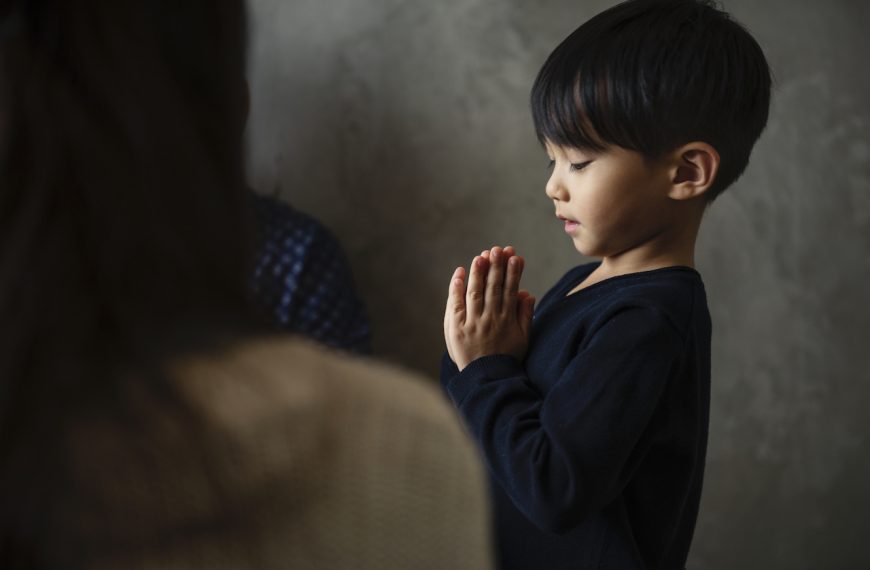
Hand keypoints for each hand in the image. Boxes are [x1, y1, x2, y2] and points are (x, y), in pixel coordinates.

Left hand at [444, 246, 534, 370]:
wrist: (487, 379)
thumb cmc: (506, 358)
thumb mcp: (523, 339)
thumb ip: (526, 316)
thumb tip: (528, 293)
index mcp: (507, 321)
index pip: (511, 291)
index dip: (513, 272)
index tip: (516, 256)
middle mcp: (490, 320)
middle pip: (493, 288)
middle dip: (496, 267)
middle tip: (498, 249)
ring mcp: (472, 324)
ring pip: (476, 293)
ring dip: (478, 273)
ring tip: (481, 256)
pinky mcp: (457, 329)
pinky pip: (456, 304)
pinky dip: (457, 288)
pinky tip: (460, 272)